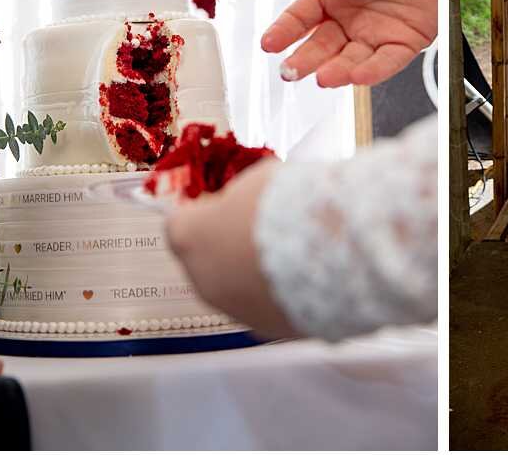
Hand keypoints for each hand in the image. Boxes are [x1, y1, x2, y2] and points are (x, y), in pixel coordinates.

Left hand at [164, 158, 296, 339]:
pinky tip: (302, 272)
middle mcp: (203, 281)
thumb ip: (239, 196)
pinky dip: (276, 291)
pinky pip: (263, 304)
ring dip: (252, 271)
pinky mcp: (265, 328)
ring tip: (291, 249)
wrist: (330, 250)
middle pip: (205, 260)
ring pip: (234, 287)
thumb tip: (242, 202)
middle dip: (227, 244)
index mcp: (192, 238)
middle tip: (261, 225)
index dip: (201, 213)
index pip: (178, 225)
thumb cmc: (288, 205)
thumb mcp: (256, 179)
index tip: (221, 204)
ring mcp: (233, 309)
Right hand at [261, 0, 437, 86]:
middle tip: (290, 71)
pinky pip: (386, 62)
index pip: (301, 17)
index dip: (284, 30)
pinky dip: (372, 71)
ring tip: (323, 77)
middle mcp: (350, 18)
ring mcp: (375, 33)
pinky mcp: (404, 43)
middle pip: (321, 45)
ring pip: (350, 60)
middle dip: (304, 60)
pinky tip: (358, 75)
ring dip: (336, 71)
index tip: (269, 43)